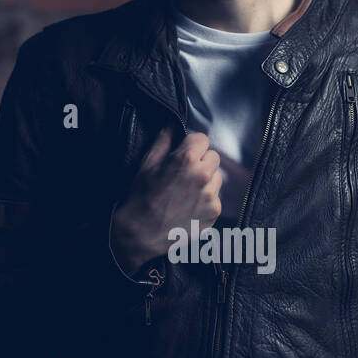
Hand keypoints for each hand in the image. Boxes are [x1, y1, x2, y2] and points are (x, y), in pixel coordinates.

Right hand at [110, 125, 222, 274]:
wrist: (141, 234)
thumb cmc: (141, 198)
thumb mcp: (147, 164)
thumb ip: (163, 140)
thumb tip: (172, 124)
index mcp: (186, 159)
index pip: (202, 138)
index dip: (191, 145)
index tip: (183, 153)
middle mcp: (203, 176)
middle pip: (213, 156)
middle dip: (201, 161)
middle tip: (184, 173)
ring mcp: (211, 196)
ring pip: (217, 177)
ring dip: (206, 180)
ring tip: (186, 191)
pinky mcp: (215, 212)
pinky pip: (216, 197)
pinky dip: (206, 199)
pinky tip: (189, 205)